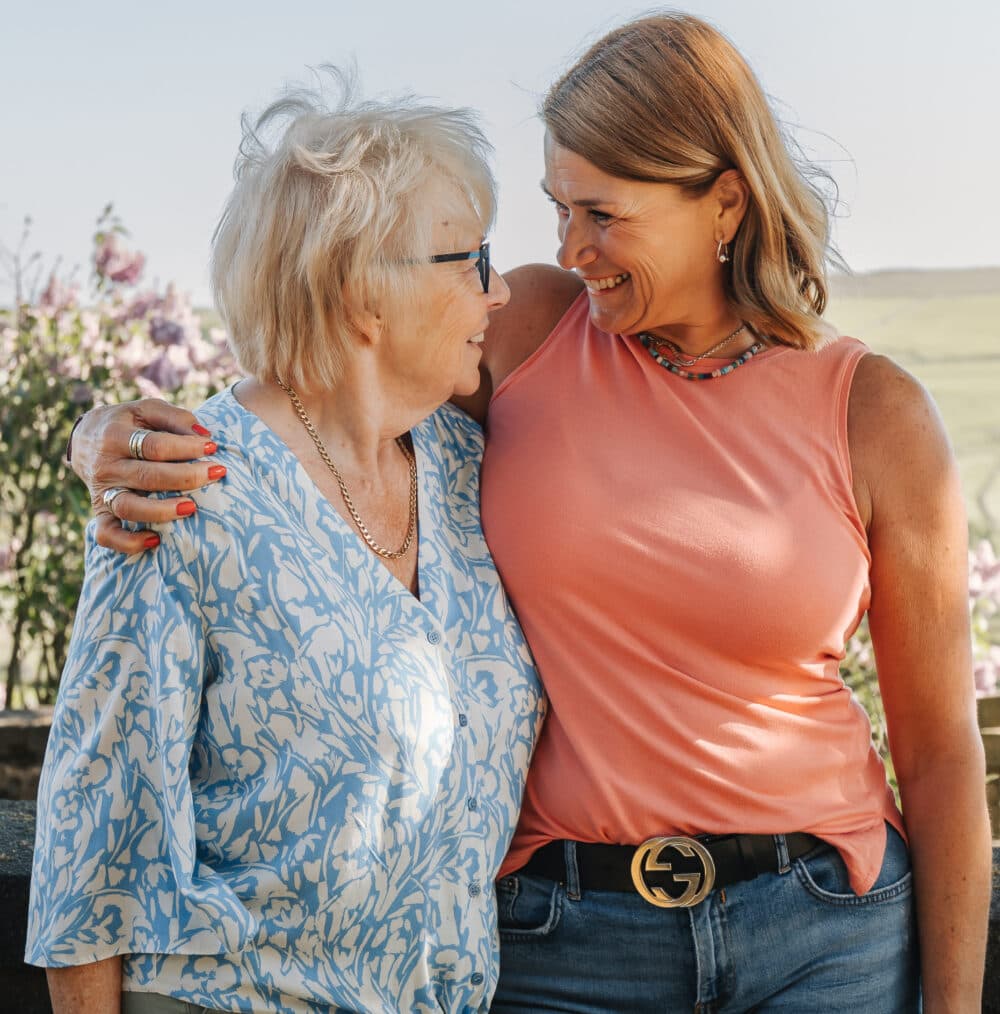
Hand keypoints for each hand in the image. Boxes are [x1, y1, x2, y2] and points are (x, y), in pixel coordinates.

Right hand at [70, 399, 225, 553]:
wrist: (86, 438)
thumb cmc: (131, 424)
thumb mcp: (148, 409)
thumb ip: (176, 418)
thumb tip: (205, 436)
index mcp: (115, 435)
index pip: (154, 445)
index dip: (186, 448)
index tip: (212, 448)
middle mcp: (106, 466)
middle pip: (147, 477)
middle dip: (186, 477)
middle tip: (217, 473)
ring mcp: (102, 492)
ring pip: (128, 507)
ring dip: (162, 511)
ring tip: (192, 508)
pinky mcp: (100, 512)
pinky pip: (107, 534)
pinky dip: (127, 543)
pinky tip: (155, 541)